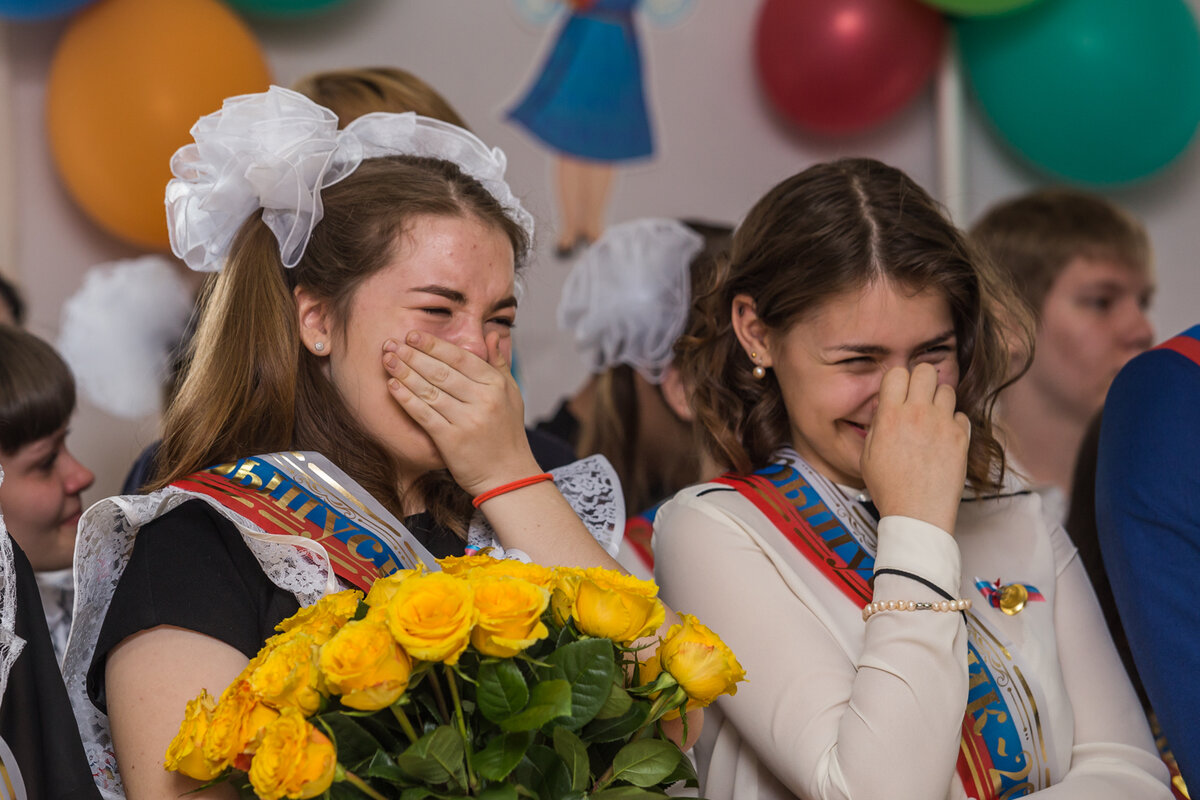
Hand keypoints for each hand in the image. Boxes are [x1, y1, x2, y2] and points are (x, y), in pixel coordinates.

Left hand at [382, 330, 538, 495]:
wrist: (509, 476)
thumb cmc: (508, 434)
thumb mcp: (512, 394)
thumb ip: (499, 363)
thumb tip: (493, 335)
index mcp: (496, 385)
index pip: (460, 357)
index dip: (434, 345)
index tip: (413, 336)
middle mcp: (483, 400)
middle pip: (441, 371)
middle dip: (413, 355)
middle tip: (391, 344)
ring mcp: (467, 420)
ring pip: (429, 390)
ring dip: (405, 372)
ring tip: (387, 360)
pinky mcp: (451, 440)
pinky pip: (423, 414)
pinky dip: (406, 398)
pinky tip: (393, 386)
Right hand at [859, 364, 969, 534]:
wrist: (917, 513)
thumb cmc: (889, 488)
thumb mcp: (868, 454)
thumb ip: (878, 425)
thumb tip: (886, 408)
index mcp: (890, 416)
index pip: (897, 373)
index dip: (898, 381)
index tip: (899, 392)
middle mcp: (917, 414)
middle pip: (925, 371)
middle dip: (922, 380)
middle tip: (919, 397)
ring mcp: (942, 424)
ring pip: (947, 389)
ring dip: (939, 400)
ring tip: (933, 419)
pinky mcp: (961, 438)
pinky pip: (961, 415)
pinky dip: (954, 423)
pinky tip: (944, 438)